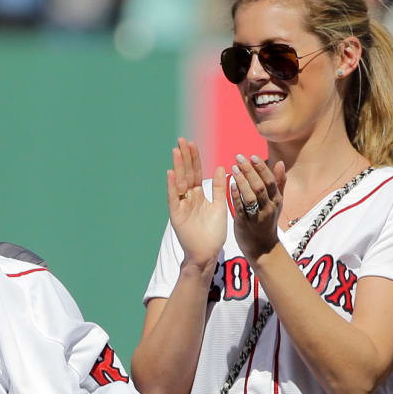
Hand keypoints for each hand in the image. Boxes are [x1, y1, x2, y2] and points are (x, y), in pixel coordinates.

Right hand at [166, 138, 227, 269]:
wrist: (207, 253)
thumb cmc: (213, 232)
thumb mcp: (220, 206)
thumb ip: (220, 188)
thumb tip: (221, 167)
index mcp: (199, 195)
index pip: (196, 172)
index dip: (195, 158)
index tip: (193, 143)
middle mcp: (188, 198)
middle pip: (186, 173)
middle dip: (185, 157)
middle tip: (182, 140)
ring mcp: (181, 205)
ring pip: (179, 182)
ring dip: (178, 167)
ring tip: (176, 151)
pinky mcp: (176, 215)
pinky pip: (174, 198)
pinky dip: (172, 186)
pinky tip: (171, 174)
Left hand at [229, 154, 286, 258]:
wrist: (263, 247)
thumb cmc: (267, 221)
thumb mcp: (277, 202)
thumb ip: (279, 182)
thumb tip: (281, 163)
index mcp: (277, 200)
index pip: (270, 181)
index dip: (261, 168)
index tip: (252, 156)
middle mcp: (269, 207)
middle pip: (260, 186)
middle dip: (249, 170)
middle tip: (239, 157)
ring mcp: (257, 216)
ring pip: (250, 196)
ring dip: (242, 181)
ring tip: (233, 168)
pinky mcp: (245, 223)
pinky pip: (240, 207)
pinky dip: (236, 195)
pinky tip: (230, 184)